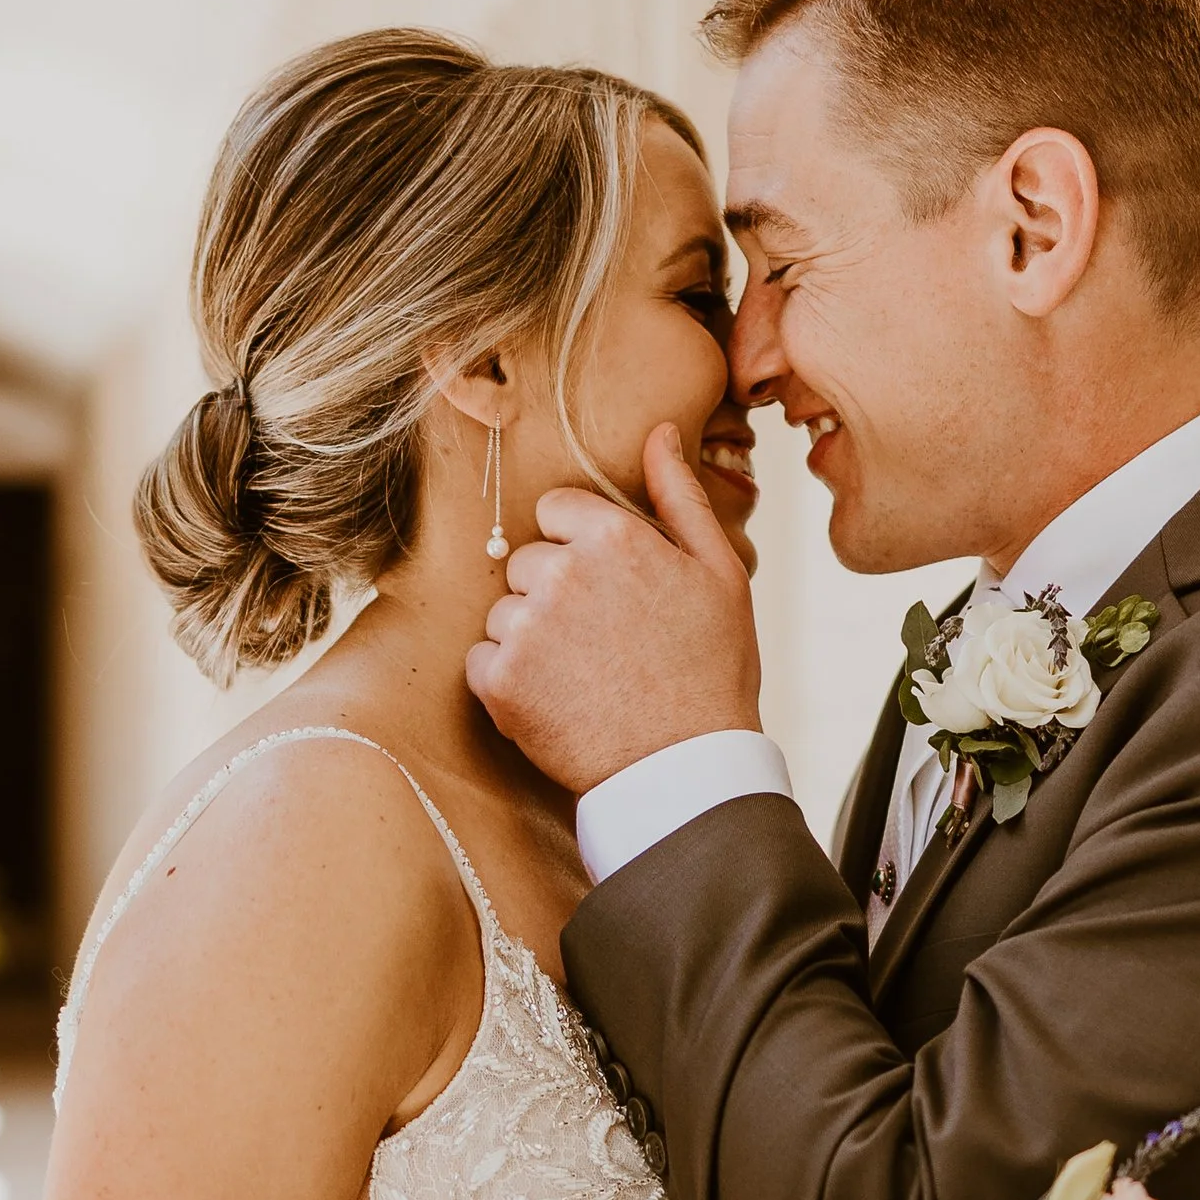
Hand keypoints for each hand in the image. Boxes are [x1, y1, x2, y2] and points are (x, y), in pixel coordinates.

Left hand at [467, 424, 762, 794]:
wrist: (686, 768)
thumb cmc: (712, 670)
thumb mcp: (718, 573)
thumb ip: (680, 495)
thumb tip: (660, 430)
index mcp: (614, 535)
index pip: (555, 511)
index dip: (579, 549)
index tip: (606, 591)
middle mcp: (562, 571)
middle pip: (525, 562)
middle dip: (552, 596)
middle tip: (600, 643)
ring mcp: (526, 627)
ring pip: (502, 613)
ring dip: (529, 641)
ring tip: (583, 678)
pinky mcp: (500, 680)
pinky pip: (481, 662)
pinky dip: (508, 684)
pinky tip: (556, 701)